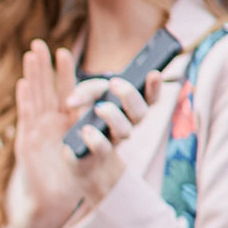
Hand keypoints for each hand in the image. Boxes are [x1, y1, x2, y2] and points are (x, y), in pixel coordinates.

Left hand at [62, 71, 153, 204]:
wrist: (76, 148)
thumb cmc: (88, 115)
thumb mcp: (86, 96)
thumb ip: (86, 91)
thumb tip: (73, 101)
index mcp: (130, 108)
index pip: (150, 98)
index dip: (155, 87)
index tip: (153, 73)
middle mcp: (128, 124)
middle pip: (140, 113)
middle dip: (130, 96)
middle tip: (114, 83)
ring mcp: (115, 140)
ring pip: (125, 131)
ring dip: (113, 116)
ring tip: (99, 108)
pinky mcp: (99, 154)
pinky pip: (103, 148)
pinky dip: (95, 138)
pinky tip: (86, 129)